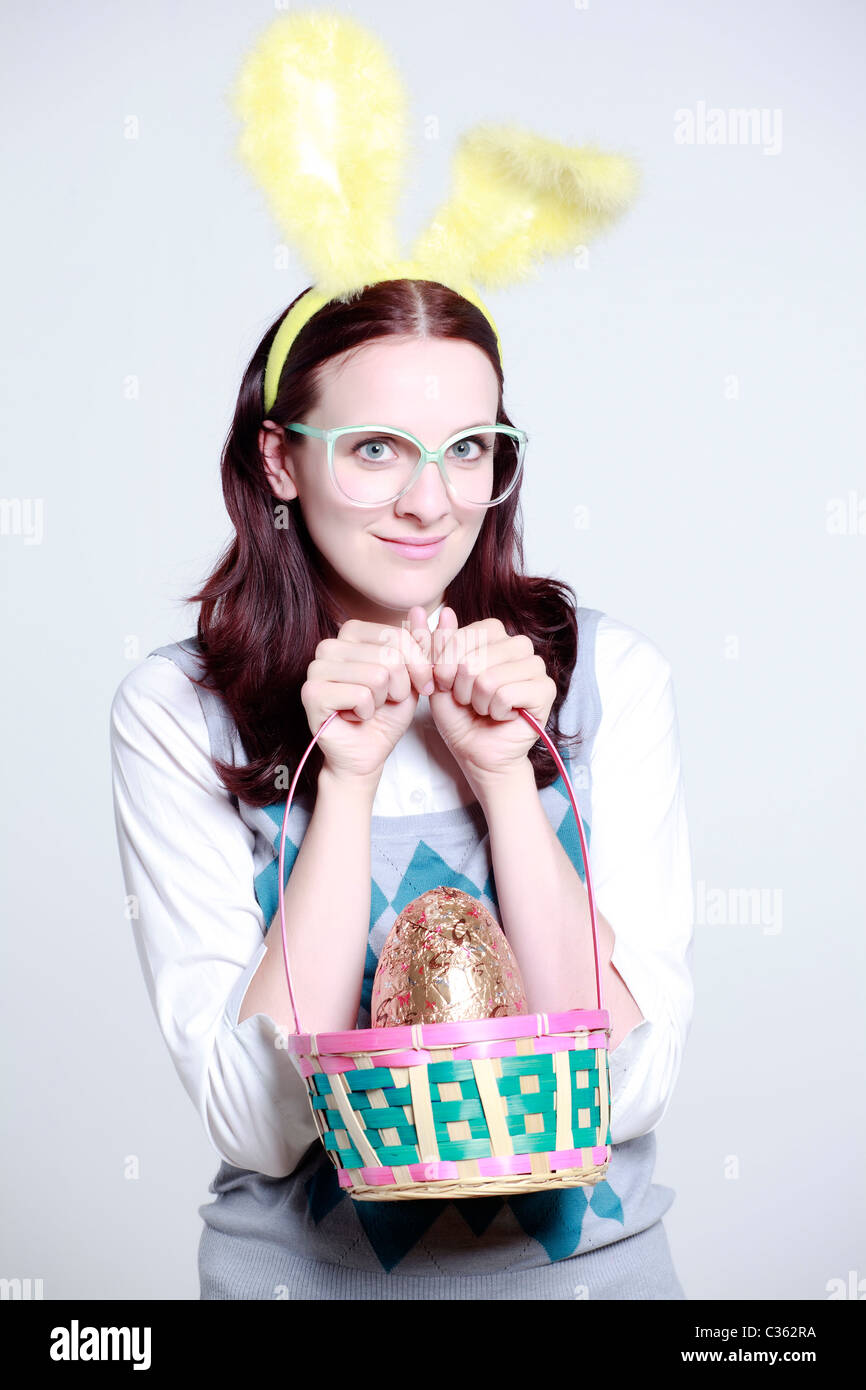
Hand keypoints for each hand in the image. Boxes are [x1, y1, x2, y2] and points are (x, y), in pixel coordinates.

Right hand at [301, 617, 434, 784]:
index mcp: (352, 632)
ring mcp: (316, 668)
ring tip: (371, 707)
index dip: (418, 665)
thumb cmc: (387, 713)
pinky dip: (367, 712)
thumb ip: (418, 645)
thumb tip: (419, 609)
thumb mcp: (413, 675)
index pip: (398, 636)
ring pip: (377, 675)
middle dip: (401, 686)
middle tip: (388, 700)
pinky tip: (355, 716)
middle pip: (389, 655)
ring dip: (384, 700)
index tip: (420, 684)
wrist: (367, 753)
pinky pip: (360, 696)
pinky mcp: (311, 693)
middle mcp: (329, 645)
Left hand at [407, 605, 556, 792]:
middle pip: (474, 657)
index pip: (464, 634)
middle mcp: (518, 644)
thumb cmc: (459, 715)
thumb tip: (444, 611)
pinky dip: (495, 711)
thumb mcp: (437, 677)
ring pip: (489, 677)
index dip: (446, 664)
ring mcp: (535, 666)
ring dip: (478, 701)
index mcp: (493, 634)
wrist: (477, 753)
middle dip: (461, 688)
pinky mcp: (546, 689)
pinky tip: (502, 715)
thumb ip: (435, 644)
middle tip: (469, 700)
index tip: (447, 683)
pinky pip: (506, 694)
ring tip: (485, 707)